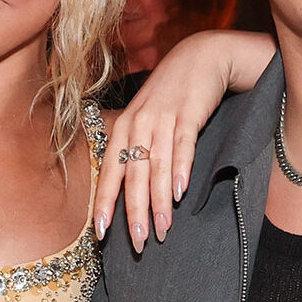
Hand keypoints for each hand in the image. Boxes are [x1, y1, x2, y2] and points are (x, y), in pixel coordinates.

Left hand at [96, 30, 274, 252]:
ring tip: (162, 230)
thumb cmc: (171, 94)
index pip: (109, 171)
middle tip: (137, 244)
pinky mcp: (188, 112)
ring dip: (159, 201)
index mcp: (124, 127)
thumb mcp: (146, 117)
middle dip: (134, 212)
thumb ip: (137, 148)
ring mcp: (162, 117)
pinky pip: (182, 145)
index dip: (105, 202)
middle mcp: (138, 123)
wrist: (200, 57)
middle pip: (133, 175)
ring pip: (157, 166)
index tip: (101, 234)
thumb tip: (130, 189)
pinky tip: (181, 192)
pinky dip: (181, 169)